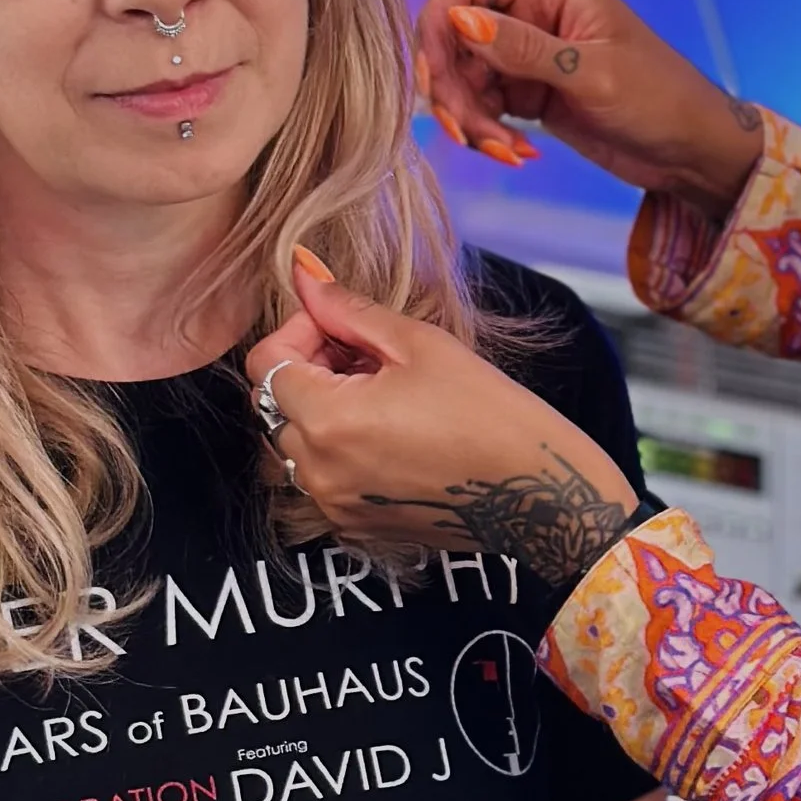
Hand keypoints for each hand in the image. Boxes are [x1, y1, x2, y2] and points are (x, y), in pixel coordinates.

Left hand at [247, 257, 638, 585]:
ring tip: (377, 396)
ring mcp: (333, 505)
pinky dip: (337, 452)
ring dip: (319, 413)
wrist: (536, 493)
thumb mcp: (420, 345)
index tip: (340, 327)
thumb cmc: (489, 412)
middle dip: (308, 371)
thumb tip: (302, 273)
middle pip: (273, 405)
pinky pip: (320, 480)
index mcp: (328, 420)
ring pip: (292, 445)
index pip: (265, 364)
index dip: (297, 333)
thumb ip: (349, 310)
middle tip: (366, 357)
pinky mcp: (353, 526)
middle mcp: (317, 471)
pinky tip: (388, 436)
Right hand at [413, 0, 764, 216]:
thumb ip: (522, 49)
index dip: (437, 21)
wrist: (692, 152)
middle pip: (454, 36)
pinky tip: (518, 155)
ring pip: (464, 78)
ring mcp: (528, 55)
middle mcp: (532, 13)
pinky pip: (482, 106)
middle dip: (453, 88)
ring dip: (469, 120)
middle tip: (468, 134)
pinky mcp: (529, 93)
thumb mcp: (590, 74)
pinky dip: (487, 133)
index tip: (434, 74)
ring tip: (507, 153)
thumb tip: (458, 19)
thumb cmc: (660, 100)